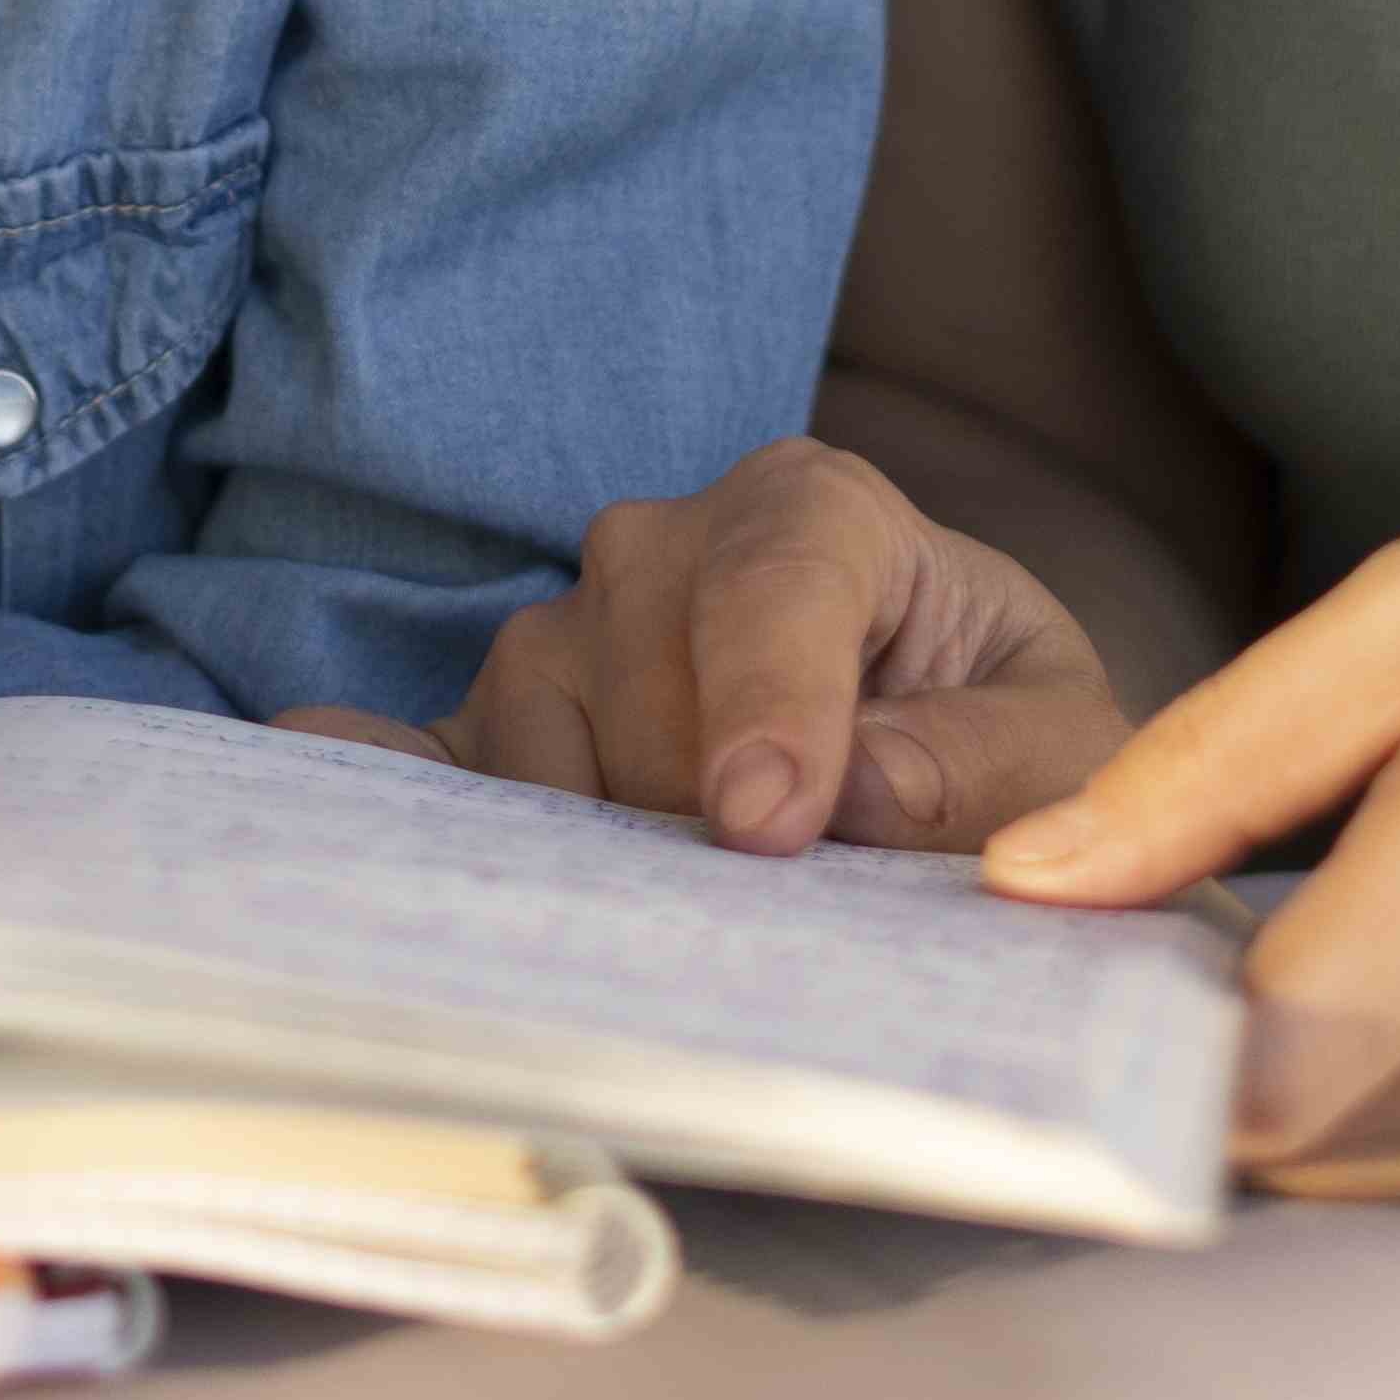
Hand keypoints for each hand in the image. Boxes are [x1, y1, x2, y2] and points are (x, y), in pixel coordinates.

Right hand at [413, 436, 1140, 854]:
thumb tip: (860, 794)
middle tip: (803, 891)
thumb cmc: (998, 727)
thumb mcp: (1060, 742)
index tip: (767, 825)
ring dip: (626, 856)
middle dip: (720, 820)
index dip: (770, 708)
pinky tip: (339, 790)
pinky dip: (393, 791)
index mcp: (813, 508)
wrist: (929, 737)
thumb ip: (982, 761)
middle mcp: (663, 546)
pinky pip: (422, 760)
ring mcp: (563, 634)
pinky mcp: (499, 729)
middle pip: (649, 696)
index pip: (773, 587)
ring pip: (544, 754)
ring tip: (713, 889)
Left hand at [976, 502, 1399, 1218]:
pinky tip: (1377, 972)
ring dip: (1249, 1074)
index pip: (1261, 1057)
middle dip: (1147, 1046)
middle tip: (1103, 925)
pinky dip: (1352, 1094)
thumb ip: (1228, 751)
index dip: (1111, 1047)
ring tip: (1243, 927)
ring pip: (1319, 1165)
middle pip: (1250, 1129)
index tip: (1034, 978)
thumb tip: (1031, 879)